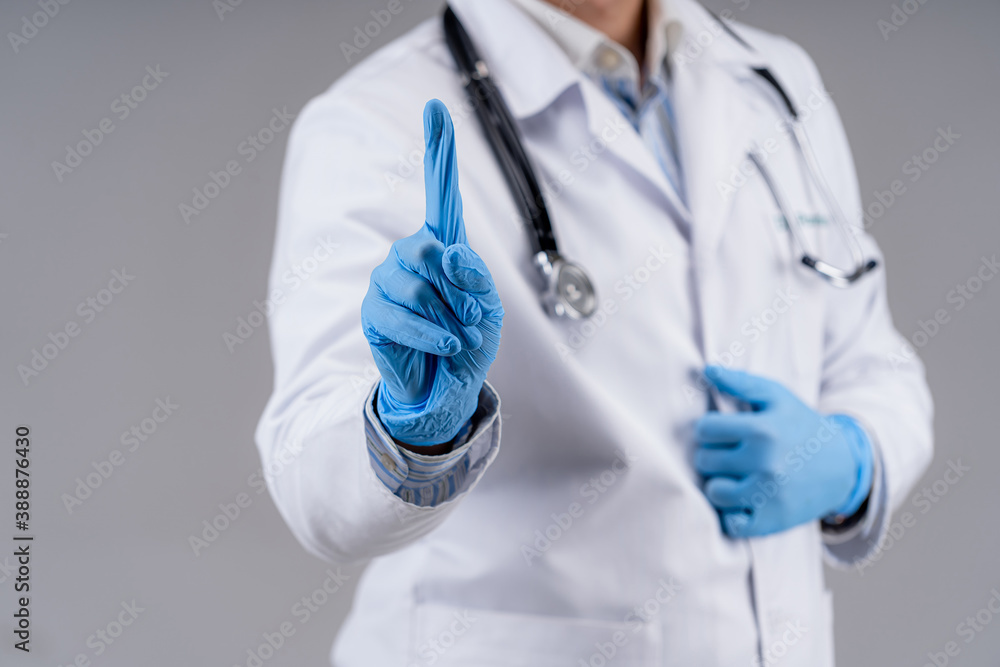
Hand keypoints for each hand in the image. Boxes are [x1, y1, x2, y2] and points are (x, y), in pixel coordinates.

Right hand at [361, 99, 503, 446]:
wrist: (446, 388)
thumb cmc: (469, 341)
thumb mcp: (488, 308)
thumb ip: (475, 277)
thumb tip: (447, 254)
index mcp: (444, 244)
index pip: (440, 190)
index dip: (437, 147)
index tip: (436, 107)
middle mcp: (412, 254)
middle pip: (433, 249)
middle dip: (462, 290)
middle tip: (473, 318)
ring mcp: (388, 280)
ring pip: (419, 285)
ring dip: (451, 318)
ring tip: (459, 337)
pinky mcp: (375, 311)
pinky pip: (404, 315)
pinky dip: (434, 334)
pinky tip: (449, 346)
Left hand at [694, 366, 871, 537]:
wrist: (843, 467)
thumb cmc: (801, 426)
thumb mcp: (777, 397)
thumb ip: (740, 382)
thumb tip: (707, 369)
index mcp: (763, 431)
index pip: (704, 430)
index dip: (709, 429)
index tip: (721, 431)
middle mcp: (765, 465)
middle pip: (705, 461)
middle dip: (714, 455)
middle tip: (732, 454)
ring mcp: (767, 496)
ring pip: (713, 492)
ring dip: (719, 484)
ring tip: (735, 476)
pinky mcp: (771, 522)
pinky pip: (729, 523)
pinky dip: (731, 514)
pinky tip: (743, 500)